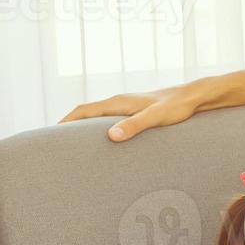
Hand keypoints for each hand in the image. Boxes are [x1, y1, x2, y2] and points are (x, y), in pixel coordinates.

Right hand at [58, 82, 211, 140]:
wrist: (193, 97)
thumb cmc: (176, 107)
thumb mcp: (155, 118)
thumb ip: (134, 126)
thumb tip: (111, 136)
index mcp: (118, 102)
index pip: (83, 111)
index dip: (65, 123)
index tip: (50, 136)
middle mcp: (119, 102)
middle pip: (86, 114)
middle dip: (70, 127)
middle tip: (56, 146)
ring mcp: (127, 106)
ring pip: (98, 117)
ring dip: (84, 129)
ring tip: (75, 148)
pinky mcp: (136, 112)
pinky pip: (110, 120)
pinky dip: (100, 130)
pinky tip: (105, 143)